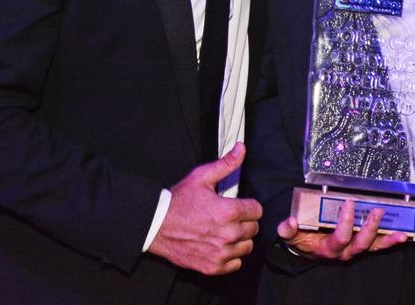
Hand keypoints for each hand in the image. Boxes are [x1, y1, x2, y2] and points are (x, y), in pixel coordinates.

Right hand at [147, 143, 261, 274]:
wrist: (156, 226)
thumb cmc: (179, 201)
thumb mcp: (202, 177)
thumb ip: (226, 164)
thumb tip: (241, 148)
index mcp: (229, 211)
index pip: (257, 210)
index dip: (248, 206)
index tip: (237, 206)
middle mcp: (228, 233)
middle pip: (254, 228)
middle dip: (244, 221)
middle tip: (229, 218)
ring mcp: (221, 252)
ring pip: (247, 246)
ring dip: (239, 239)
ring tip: (225, 231)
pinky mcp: (213, 267)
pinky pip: (236, 264)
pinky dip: (231, 256)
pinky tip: (220, 246)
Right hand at [277, 198, 406, 260]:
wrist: (306, 247)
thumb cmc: (301, 238)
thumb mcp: (290, 234)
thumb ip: (288, 229)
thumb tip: (291, 221)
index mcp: (328, 249)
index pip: (340, 238)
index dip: (346, 223)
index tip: (348, 203)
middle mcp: (344, 252)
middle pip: (360, 244)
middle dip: (370, 228)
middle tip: (376, 211)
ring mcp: (355, 249)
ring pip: (373, 247)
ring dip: (387, 240)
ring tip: (401, 233)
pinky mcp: (363, 245)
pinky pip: (378, 245)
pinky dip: (390, 241)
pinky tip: (402, 236)